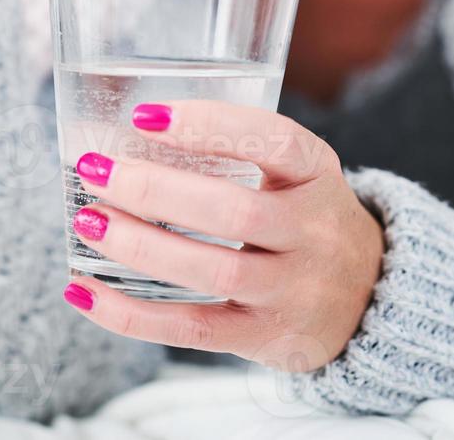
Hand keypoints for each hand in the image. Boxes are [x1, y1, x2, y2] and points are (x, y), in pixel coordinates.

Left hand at [61, 100, 384, 371]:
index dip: (210, 125)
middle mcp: (313, 232)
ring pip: (213, 271)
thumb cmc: (307, 218)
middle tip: (95, 170)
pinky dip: (131, 316)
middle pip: (233, 212)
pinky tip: (83, 292)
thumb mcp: (298, 173)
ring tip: (88, 221)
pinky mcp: (264, 337)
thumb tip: (127, 130)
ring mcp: (293, 290)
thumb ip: (236, 151)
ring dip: (140, 246)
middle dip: (155, 189)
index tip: (144, 116)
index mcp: (317, 175)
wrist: (371, 298)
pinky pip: (192, 330)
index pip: (273, 141)